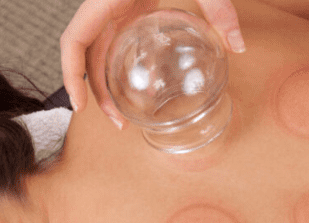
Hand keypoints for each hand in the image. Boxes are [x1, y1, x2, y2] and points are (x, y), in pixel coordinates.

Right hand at [60, 0, 245, 128]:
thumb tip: (238, 46)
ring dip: (107, 84)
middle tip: (120, 124)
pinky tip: (138, 83)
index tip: (81, 107)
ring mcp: (116, 6)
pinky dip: (121, 64)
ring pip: (99, 51)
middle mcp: (106, 5)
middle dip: (96, 92)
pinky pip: (117, 40)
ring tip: (127, 116)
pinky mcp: (130, 5)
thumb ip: (218, 8)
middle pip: (87, 55)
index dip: (71, 75)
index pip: (74, 41)